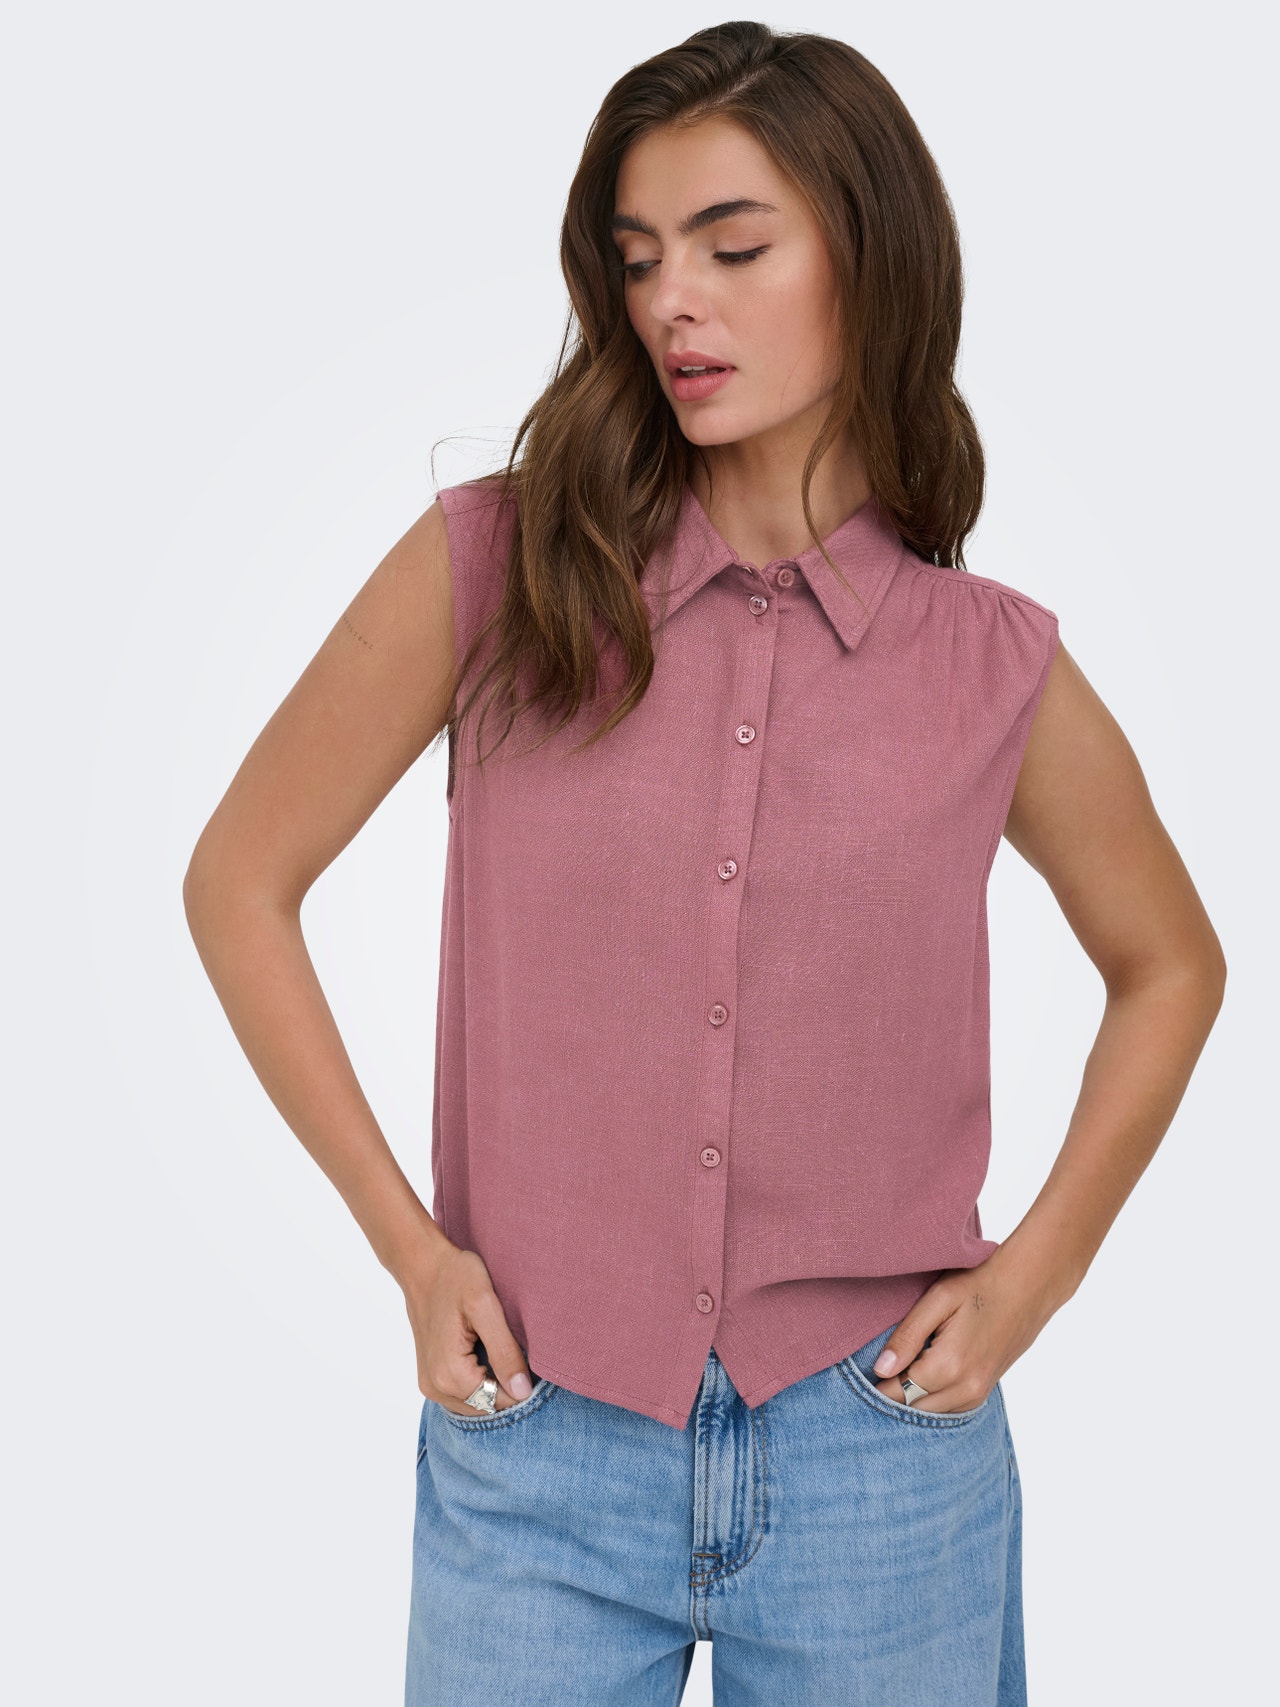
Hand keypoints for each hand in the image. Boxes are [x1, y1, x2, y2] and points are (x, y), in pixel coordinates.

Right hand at [400, 1237, 537, 1415]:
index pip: (499, 1402)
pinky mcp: (430, 1376)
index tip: (530, 1360)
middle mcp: (435, 1387)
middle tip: (518, 1351)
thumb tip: (522, 1391)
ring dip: (493, 1384)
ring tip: (501, 1349)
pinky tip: (486, 1354)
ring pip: (475, 1402)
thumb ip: (504, 1351)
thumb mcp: (486, 1307)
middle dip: (507, 1388)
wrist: (421, 1264)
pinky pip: (462, 1393)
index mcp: (450, 1374)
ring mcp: (430, 1384)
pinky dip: (479, 1380)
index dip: (521, 1387)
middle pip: (486, 1406)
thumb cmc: (455, 1277)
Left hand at [869, 1249, 1062, 1414]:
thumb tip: (881, 1369)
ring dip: (912, 1397)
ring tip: (899, 1368)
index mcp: (949, 1366)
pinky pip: (950, 1407)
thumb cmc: (980, 1283)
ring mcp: (979, 1393)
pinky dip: (932, 1398)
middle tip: (877, 1368)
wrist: (1029, 1286)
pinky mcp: (985, 1391)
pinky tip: (923, 1374)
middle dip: (892, 1393)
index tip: (859, 1373)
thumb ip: (908, 1336)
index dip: (876, 1385)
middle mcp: (966, 1388)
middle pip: (913, 1408)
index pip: (897, 1392)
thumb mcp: (938, 1300)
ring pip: (931, 1412)